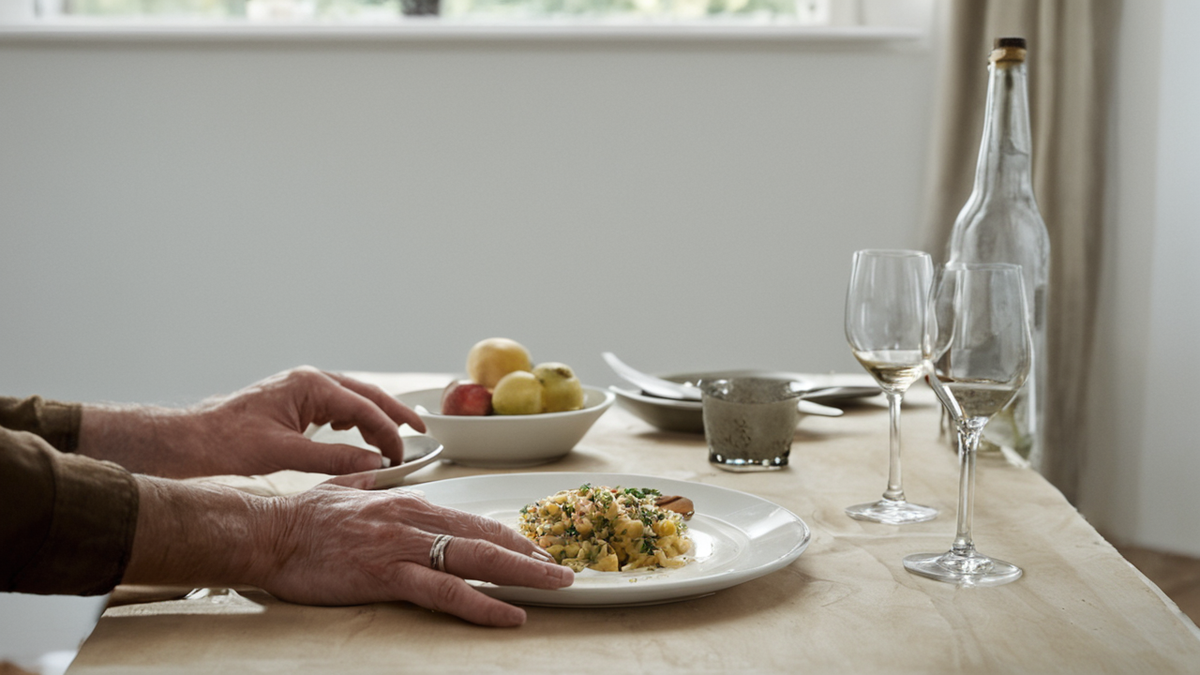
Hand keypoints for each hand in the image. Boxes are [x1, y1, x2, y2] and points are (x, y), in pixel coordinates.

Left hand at [80, 367, 424, 477]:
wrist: (192, 439)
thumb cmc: (229, 443)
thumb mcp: (286, 454)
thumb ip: (333, 458)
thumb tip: (372, 463)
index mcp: (310, 385)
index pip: (363, 407)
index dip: (388, 432)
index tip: (401, 455)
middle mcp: (309, 380)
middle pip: (366, 394)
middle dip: (394, 413)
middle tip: (421, 431)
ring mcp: (302, 388)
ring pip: (352, 397)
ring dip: (375, 416)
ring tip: (396, 435)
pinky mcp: (295, 400)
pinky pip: (335, 404)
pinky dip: (353, 418)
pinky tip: (355, 433)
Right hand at [255, 485, 572, 625]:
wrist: (266, 532)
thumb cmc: (301, 518)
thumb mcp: (346, 491)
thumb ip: (369, 481)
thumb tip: (377, 469)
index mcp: (408, 503)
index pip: (471, 521)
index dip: (508, 537)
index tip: (534, 550)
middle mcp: (413, 519)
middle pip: (485, 537)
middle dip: (530, 553)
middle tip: (562, 568)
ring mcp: (402, 546)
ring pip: (476, 559)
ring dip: (523, 573)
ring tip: (555, 585)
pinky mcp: (386, 574)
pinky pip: (445, 592)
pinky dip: (482, 604)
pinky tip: (509, 614)